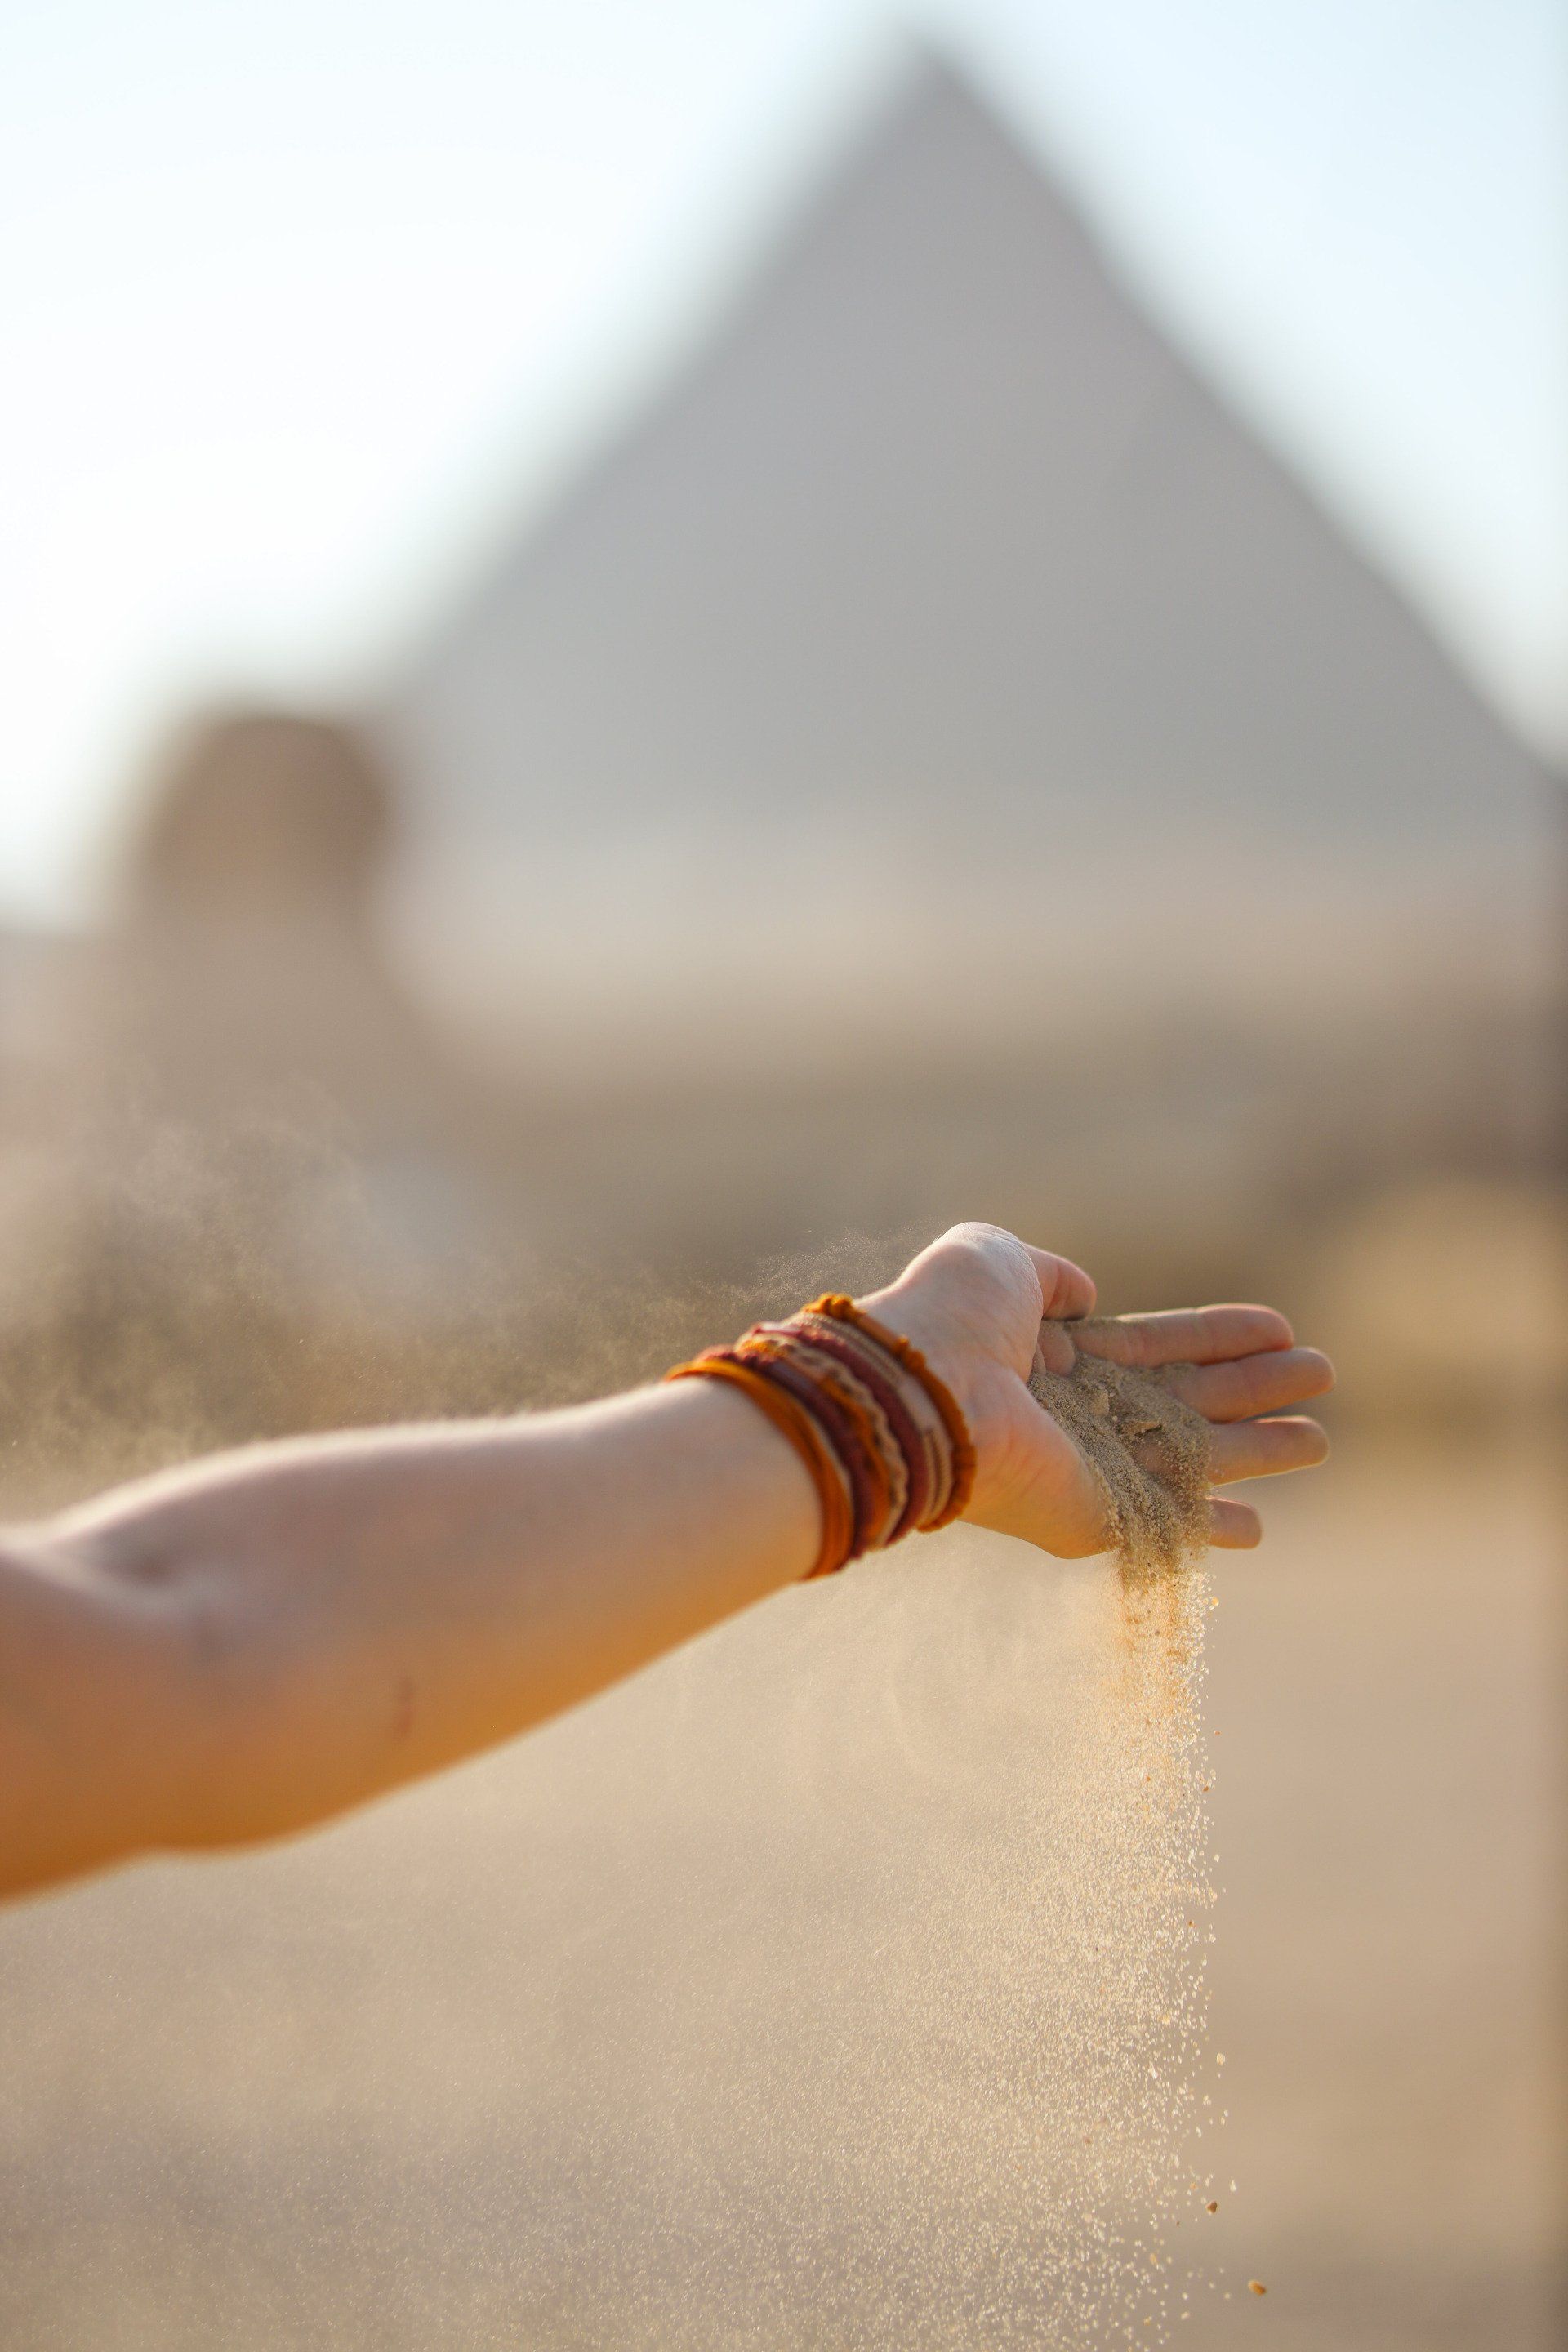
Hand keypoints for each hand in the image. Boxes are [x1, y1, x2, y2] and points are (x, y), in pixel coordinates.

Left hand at [861, 1223, 1331, 1556]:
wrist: (924, 1386)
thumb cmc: (954, 1315)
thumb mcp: (999, 1259)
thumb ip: (1052, 1276)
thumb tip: (1087, 1300)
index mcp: (1054, 1355)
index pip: (1152, 1347)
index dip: (1216, 1336)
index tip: (1277, 1327)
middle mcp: (1077, 1414)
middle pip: (1186, 1400)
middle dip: (1254, 1388)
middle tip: (1320, 1373)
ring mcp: (1090, 1469)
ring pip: (1193, 1458)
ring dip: (1260, 1449)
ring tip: (1320, 1439)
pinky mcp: (1098, 1517)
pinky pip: (1165, 1525)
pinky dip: (1211, 1530)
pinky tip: (1259, 1528)